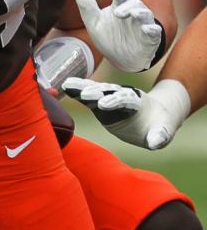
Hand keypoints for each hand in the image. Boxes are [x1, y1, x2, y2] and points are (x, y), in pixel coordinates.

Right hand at [62, 77, 190, 148]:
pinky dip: (78, 91)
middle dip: (96, 92)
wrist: (153, 116)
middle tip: (83, 94)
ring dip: (83, 88)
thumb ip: (159, 135)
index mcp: (137, 102)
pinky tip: (65, 87)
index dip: (115, 101)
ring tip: (68, 85)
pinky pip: (88, 96)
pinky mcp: (100, 103)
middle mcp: (122, 95)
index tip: (102, 105)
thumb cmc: (158, 125)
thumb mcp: (163, 131)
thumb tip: (154, 143)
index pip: (126, 99)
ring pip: (96, 90)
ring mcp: (110, 97)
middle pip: (108, 91)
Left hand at [71, 0, 162, 71]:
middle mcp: (133, 14)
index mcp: (119, 7)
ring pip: (146, 14)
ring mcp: (143, 26)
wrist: (119, 60)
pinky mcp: (150, 39)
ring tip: (133, 14)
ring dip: (141, 13)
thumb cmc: (108, 37)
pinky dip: (152, 29)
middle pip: (135, 3)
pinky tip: (147, 29)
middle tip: (117, 13)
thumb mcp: (93, 21)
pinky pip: (155, 32)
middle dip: (128, 5)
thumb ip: (86, 4)